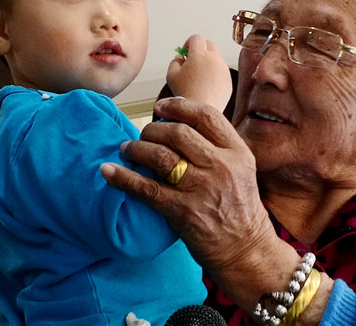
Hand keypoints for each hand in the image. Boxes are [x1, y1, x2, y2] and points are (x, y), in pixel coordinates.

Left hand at [101, 97, 296, 309]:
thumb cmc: (240, 208)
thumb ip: (218, 148)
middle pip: (178, 133)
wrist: (247, 249)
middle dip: (153, 129)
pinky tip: (109, 171)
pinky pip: (146, 188)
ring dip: (137, 149)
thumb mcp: (241, 170)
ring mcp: (202, 189)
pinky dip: (124, 178)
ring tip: (127, 149)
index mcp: (237, 152)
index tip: (160, 107)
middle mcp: (221, 166)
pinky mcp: (184, 211)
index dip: (179, 106)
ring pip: (160, 156)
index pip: (206, 116)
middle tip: (143, 134)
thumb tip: (180, 127)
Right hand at [166, 35, 231, 112]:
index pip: (196, 38)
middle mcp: (214, 59)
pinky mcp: (228, 80)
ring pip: (216, 59)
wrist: (199, 110)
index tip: (185, 53)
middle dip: (201, 49)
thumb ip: (175, 61)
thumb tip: (180, 58)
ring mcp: (223, 69)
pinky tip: (206, 86)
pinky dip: (215, 75)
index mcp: (199, 54)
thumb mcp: (171, 74)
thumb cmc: (184, 93)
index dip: (189, 44)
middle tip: (193, 61)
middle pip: (209, 44)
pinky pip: (221, 72)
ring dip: (208, 62)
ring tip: (199, 78)